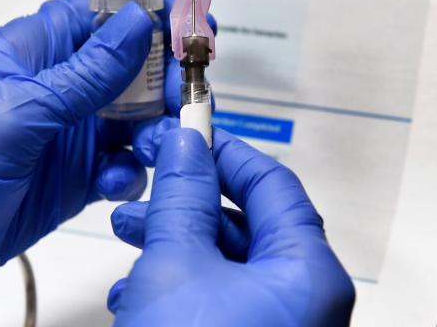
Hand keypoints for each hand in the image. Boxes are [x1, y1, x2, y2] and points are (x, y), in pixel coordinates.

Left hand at [0, 0, 212, 311]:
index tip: (185, 29)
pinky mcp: (76, 176)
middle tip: (179, 98)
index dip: (143, 16)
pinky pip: (122, 165)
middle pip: (128, 67)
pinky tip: (114, 183)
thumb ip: (87, 71)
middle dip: (160, 80)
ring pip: (134, 118)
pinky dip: (129, 172)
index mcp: (33, 51)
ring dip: (154, 129)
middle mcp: (56, 88)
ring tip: (154, 146)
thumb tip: (137, 22)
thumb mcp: (21, 106)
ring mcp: (68, 133)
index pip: (97, 15)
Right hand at [109, 123, 355, 325]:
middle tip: (151, 179)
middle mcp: (304, 302)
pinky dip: (177, 286)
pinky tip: (135, 291)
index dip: (226, 152)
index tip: (189, 134)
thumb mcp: (175, 266)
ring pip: (225, 264)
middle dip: (188, 202)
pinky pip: (217, 301)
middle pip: (247, 224)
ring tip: (128, 232)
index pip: (273, 184)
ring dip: (173, 243)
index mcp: (307, 274)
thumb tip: (185, 148)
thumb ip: (182, 198)